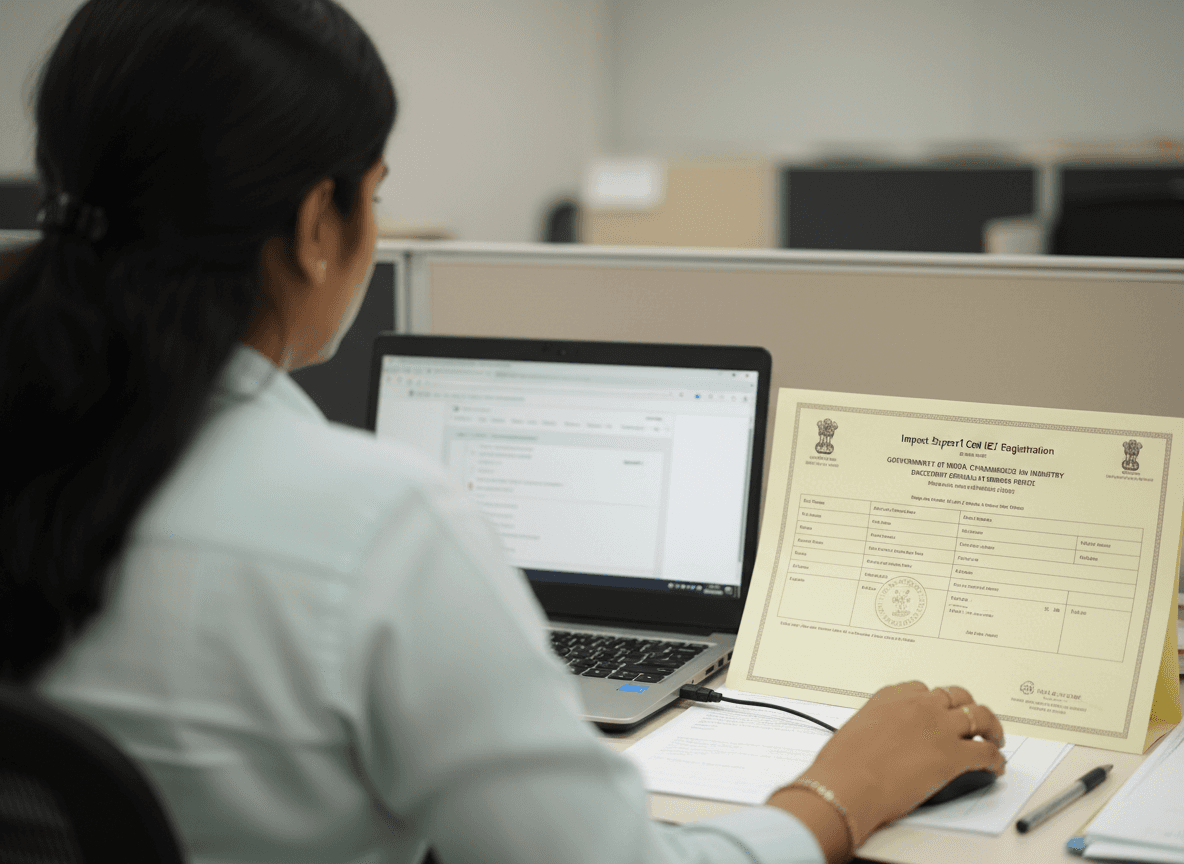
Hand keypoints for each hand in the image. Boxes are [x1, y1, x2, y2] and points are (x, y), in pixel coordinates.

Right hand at [767, 681, 1004, 860]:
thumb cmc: (842, 764)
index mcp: (891, 697)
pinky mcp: (955, 755)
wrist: (848, 784)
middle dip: (967, 707)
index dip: (935, 702)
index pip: (923, 690)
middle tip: (972, 721)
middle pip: (956, 696)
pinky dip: (995, 759)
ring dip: (990, 727)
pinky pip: (986, 752)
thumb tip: (879, 742)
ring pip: (979, 716)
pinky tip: (995, 765)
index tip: (937, 711)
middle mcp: (919, 705)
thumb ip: (875, 728)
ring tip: (994, 737)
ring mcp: (940, 727)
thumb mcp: (854, 731)